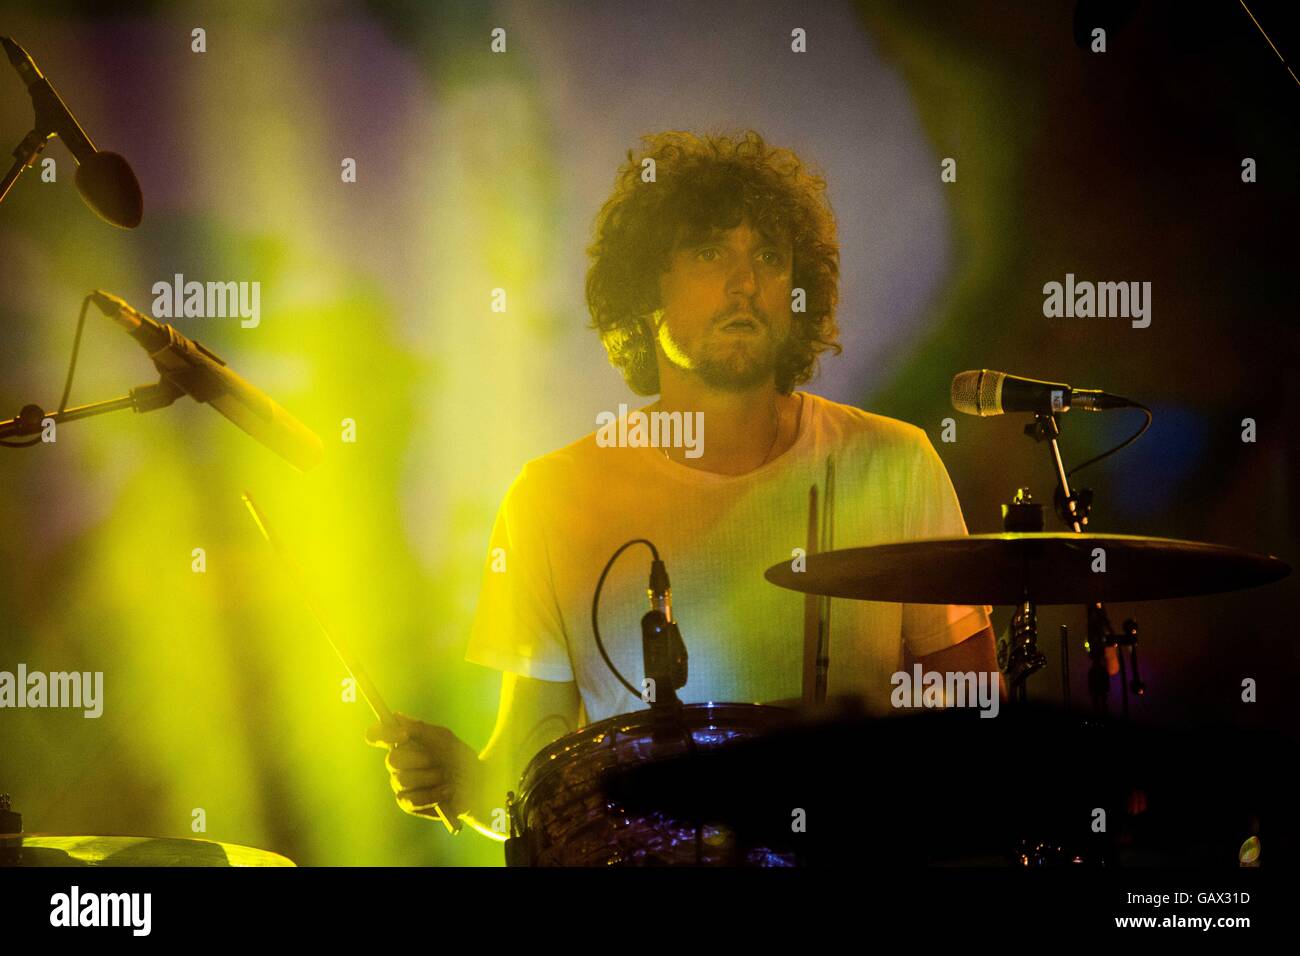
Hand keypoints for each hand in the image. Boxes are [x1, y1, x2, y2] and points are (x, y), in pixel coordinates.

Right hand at [365, 712, 479, 824]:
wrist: (478, 786)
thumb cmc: (460, 759)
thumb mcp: (444, 739)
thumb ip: (420, 729)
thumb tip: (396, 717)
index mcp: (404, 743)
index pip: (377, 735)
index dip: (383, 733)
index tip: (404, 735)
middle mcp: (398, 763)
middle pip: (391, 760)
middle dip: (417, 760)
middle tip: (435, 760)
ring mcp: (401, 784)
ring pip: (402, 780)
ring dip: (429, 778)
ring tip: (446, 777)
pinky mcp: (408, 804)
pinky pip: (411, 800)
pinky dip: (432, 794)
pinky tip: (446, 791)